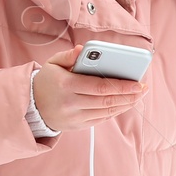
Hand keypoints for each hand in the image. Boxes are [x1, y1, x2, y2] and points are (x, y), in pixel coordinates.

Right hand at [32, 45, 148, 132]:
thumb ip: (69, 56)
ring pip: (106, 112)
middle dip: (128, 95)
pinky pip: (101, 119)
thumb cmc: (46, 81)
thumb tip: (82, 49)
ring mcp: (75, 117)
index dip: (121, 86)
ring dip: (125, 104)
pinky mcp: (78, 126)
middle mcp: (71, 103)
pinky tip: (124, 104)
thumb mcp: (53, 63)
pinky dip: (115, 111)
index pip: (99, 87)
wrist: (32, 106)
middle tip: (143, 89)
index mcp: (66, 85)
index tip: (137, 82)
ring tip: (138, 96)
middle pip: (106, 101)